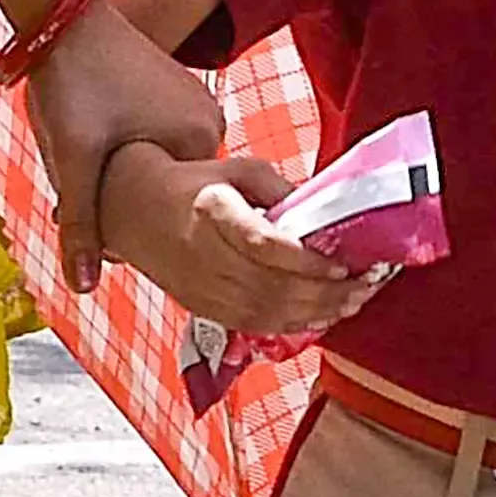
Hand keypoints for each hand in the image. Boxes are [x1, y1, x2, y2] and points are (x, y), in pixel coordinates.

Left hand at [21, 0, 224, 293]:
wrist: (61, 16)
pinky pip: (159, 142)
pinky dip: (132, 152)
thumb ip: (83, 224)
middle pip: (173, 191)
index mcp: (203, 140)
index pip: (183, 211)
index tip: (109, 225)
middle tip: (87, 193)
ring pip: (162, 167)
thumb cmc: (72, 80)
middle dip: (132, 200)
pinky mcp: (174, 92)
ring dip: (129, 176)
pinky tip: (98, 144)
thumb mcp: (73, 160)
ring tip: (89, 165)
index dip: (143, 226)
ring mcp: (196, 104)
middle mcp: (213, 123)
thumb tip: (85, 286)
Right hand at [100, 149, 386, 339]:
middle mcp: (203, 254)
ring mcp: (200, 286)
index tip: (342, 264)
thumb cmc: (192, 184)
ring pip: (265, 312)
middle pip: (272, 286)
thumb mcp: (237, 170)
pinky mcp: (201, 307)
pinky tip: (319, 318)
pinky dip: (291, 326)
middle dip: (326, 293)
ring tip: (352, 304)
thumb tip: (326, 215)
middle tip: (365, 287)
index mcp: (211, 211)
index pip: (263, 244)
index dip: (306, 261)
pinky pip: (252, 324)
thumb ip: (281, 190)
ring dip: (315, 314)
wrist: (130, 209)